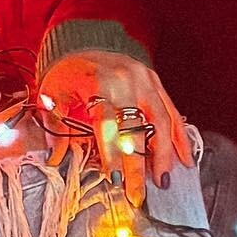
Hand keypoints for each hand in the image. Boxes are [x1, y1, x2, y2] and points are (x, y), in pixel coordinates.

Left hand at [35, 49, 192, 209]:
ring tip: (164, 180)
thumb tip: (56, 158)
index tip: (115, 180)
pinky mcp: (155, 80)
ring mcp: (144, 79)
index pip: (108, 124)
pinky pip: (171, 111)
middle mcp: (125, 81)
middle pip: (138, 129)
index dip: (112, 154)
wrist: (83, 42)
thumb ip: (56, 126)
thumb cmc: (67, 73)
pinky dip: (179, 136)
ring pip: (162, 121)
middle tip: (139, 194)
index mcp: (97, 84)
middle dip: (139, 165)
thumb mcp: (53, 95)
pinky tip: (184, 158)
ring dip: (165, 154)